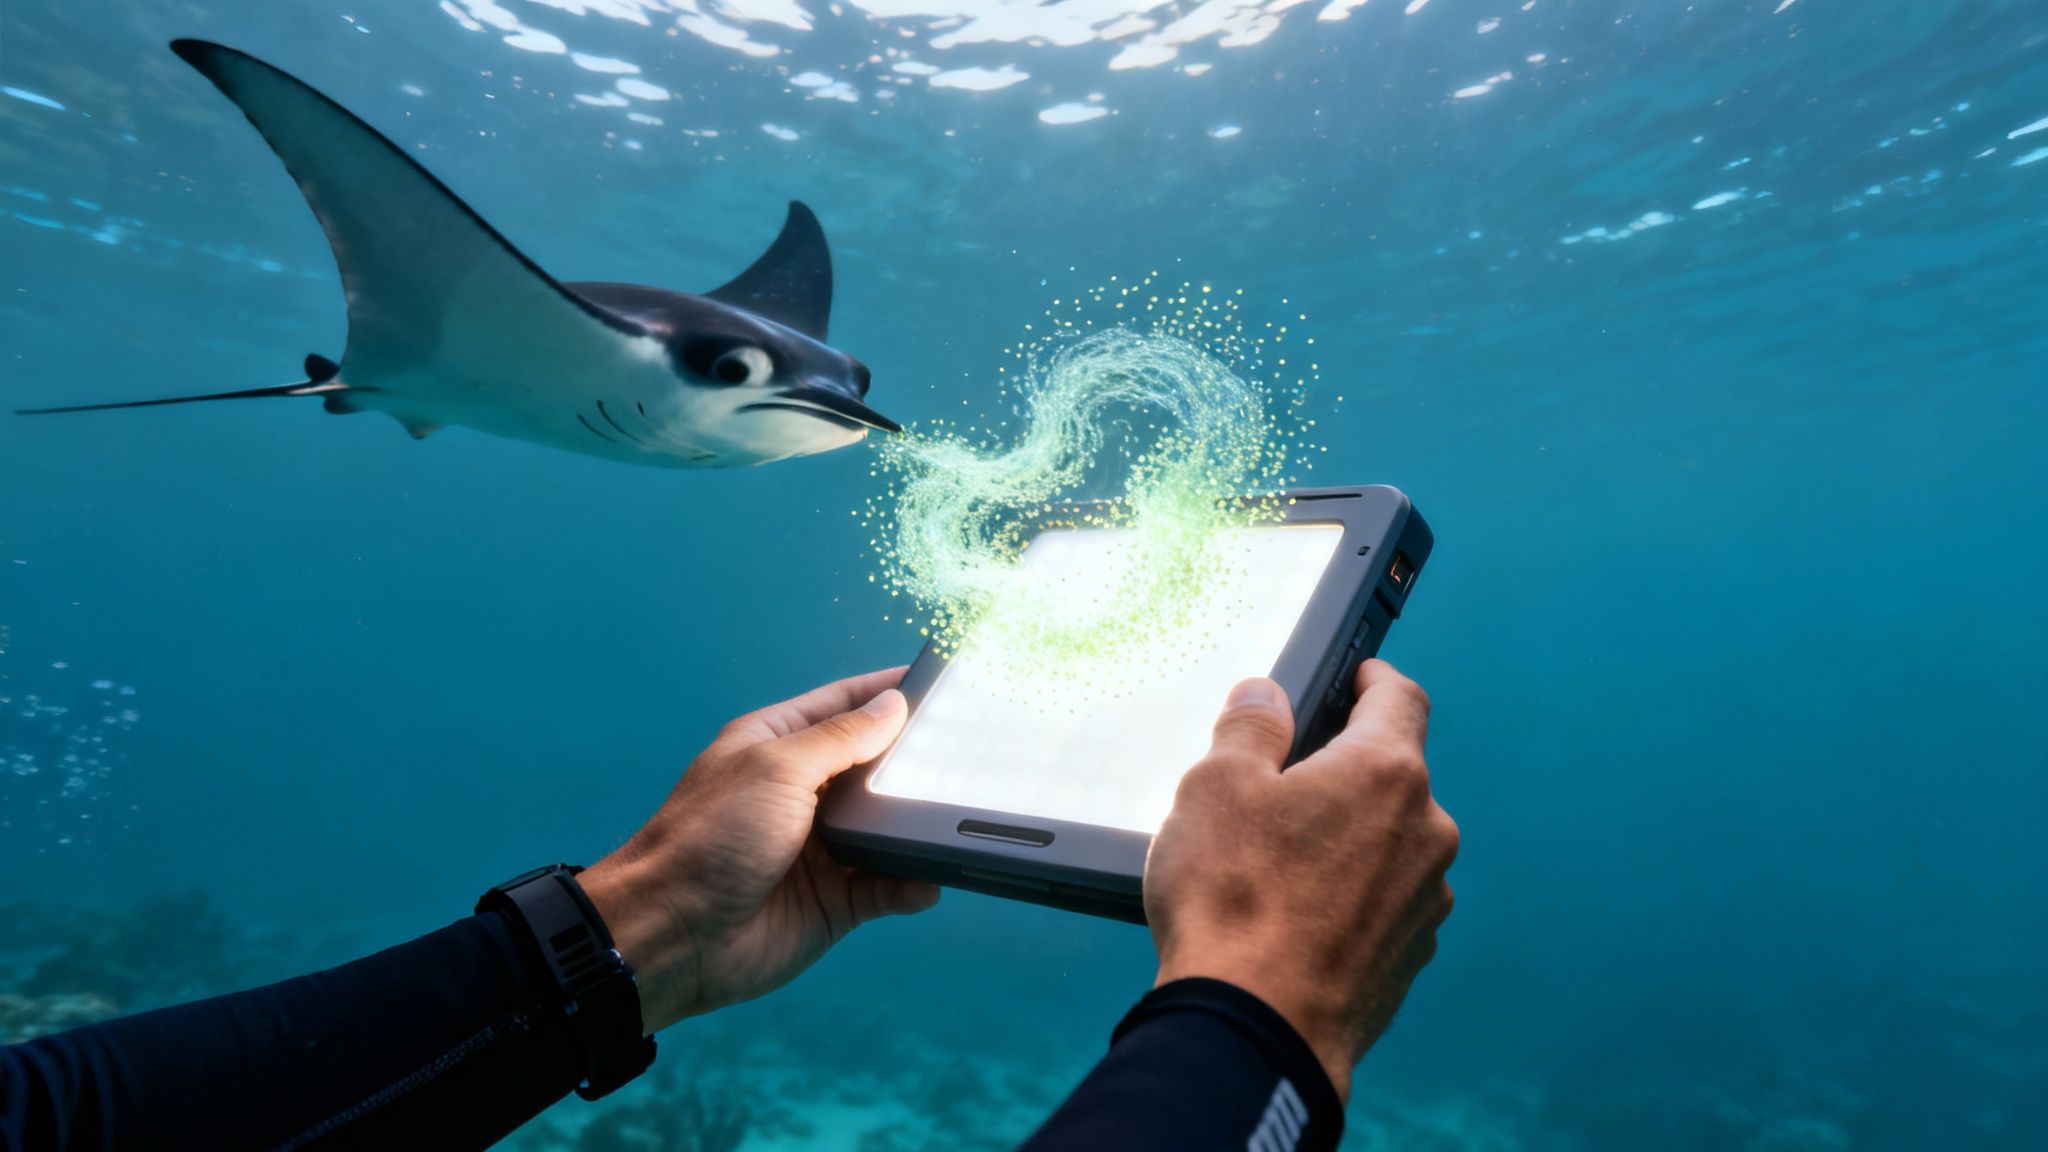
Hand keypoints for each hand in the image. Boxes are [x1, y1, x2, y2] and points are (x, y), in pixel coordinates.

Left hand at [579, 668, 940, 1033]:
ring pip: (886, 830)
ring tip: (958, 816)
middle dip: (915, 762)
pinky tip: (928, 880)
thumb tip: (893, 704)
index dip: (888, 692)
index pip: (844, 705)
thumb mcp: (778, 768)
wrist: (675, 935)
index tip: (940, 682)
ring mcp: (820, 849)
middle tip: (972, 750)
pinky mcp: (834, 902)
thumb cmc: (710, 837)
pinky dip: (910, 884)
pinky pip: (886, 887)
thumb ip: (842, 737)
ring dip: (916, 827)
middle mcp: (802, 793)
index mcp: (778, 745)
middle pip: (873, 767)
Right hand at [1143, 659, 1456, 1101]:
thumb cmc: (1234, 902)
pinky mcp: (1410, 959)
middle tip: (1276, 790)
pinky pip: (1382, 905)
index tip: (1357, 677)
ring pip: (1387, 845)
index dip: (1374, 678)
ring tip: (1274, 868)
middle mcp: (1426, 832)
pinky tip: (1292, 920)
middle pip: (1390, 777)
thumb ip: (1249, 726)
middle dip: (1341, 773)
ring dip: (1346, 842)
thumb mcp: (1215, 787)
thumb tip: (1266, 695)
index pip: (1400, 698)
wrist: (1257, 1033)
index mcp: (1386, 773)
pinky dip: (1347, 899)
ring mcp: (1424, 902)